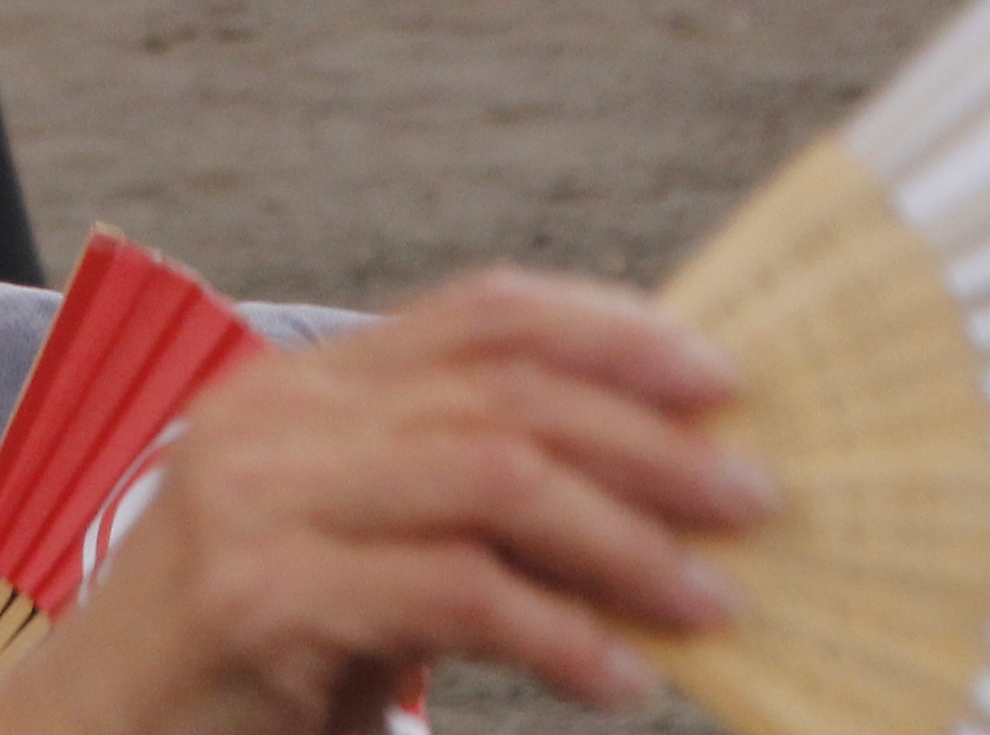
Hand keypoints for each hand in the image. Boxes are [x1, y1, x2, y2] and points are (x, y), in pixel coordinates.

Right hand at [0, 270, 766, 734]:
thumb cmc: (236, 675)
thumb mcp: (355, 564)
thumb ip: (459, 516)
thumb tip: (645, 507)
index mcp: (303, 388)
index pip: (481, 310)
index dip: (612, 331)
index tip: (724, 379)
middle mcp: (276, 417)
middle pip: (506, 386)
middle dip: (650, 442)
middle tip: (753, 502)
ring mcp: (258, 498)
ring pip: (493, 474)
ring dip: (625, 539)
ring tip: (707, 601)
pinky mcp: (258, 595)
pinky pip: (452, 591)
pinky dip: (557, 636)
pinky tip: (614, 680)